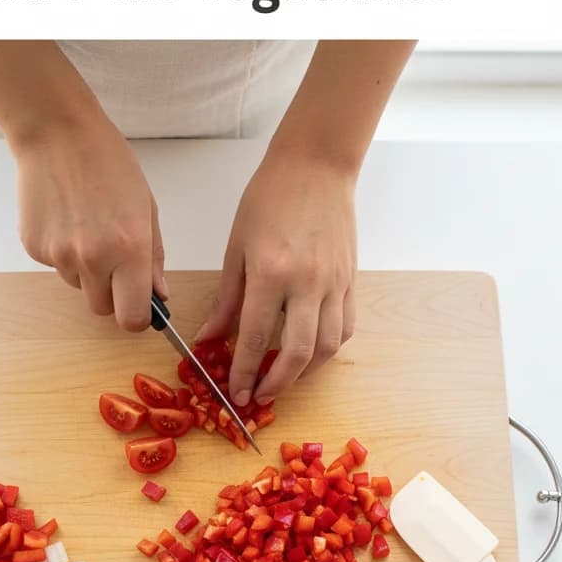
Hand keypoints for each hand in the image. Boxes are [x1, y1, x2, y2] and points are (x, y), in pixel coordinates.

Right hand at [13, 118, 166, 331]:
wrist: (57, 134)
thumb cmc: (107, 163)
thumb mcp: (146, 207)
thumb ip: (154, 257)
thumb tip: (158, 295)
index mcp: (129, 249)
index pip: (132, 318)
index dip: (138, 317)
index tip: (140, 306)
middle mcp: (92, 259)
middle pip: (102, 308)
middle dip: (111, 294)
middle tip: (114, 259)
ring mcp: (59, 256)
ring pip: (78, 285)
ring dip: (86, 269)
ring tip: (87, 226)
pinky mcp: (34, 249)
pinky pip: (55, 266)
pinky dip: (62, 252)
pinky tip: (66, 218)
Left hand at [197, 150, 356, 405]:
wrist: (316, 165)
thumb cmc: (270, 198)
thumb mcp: (236, 247)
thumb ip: (227, 299)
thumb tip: (209, 337)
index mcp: (271, 272)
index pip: (254, 336)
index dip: (243, 370)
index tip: (235, 392)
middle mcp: (307, 282)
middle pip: (297, 352)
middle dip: (277, 383)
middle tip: (259, 395)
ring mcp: (335, 283)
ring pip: (327, 346)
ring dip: (304, 372)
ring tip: (282, 377)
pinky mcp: (351, 280)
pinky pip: (345, 327)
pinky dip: (328, 348)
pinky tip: (309, 352)